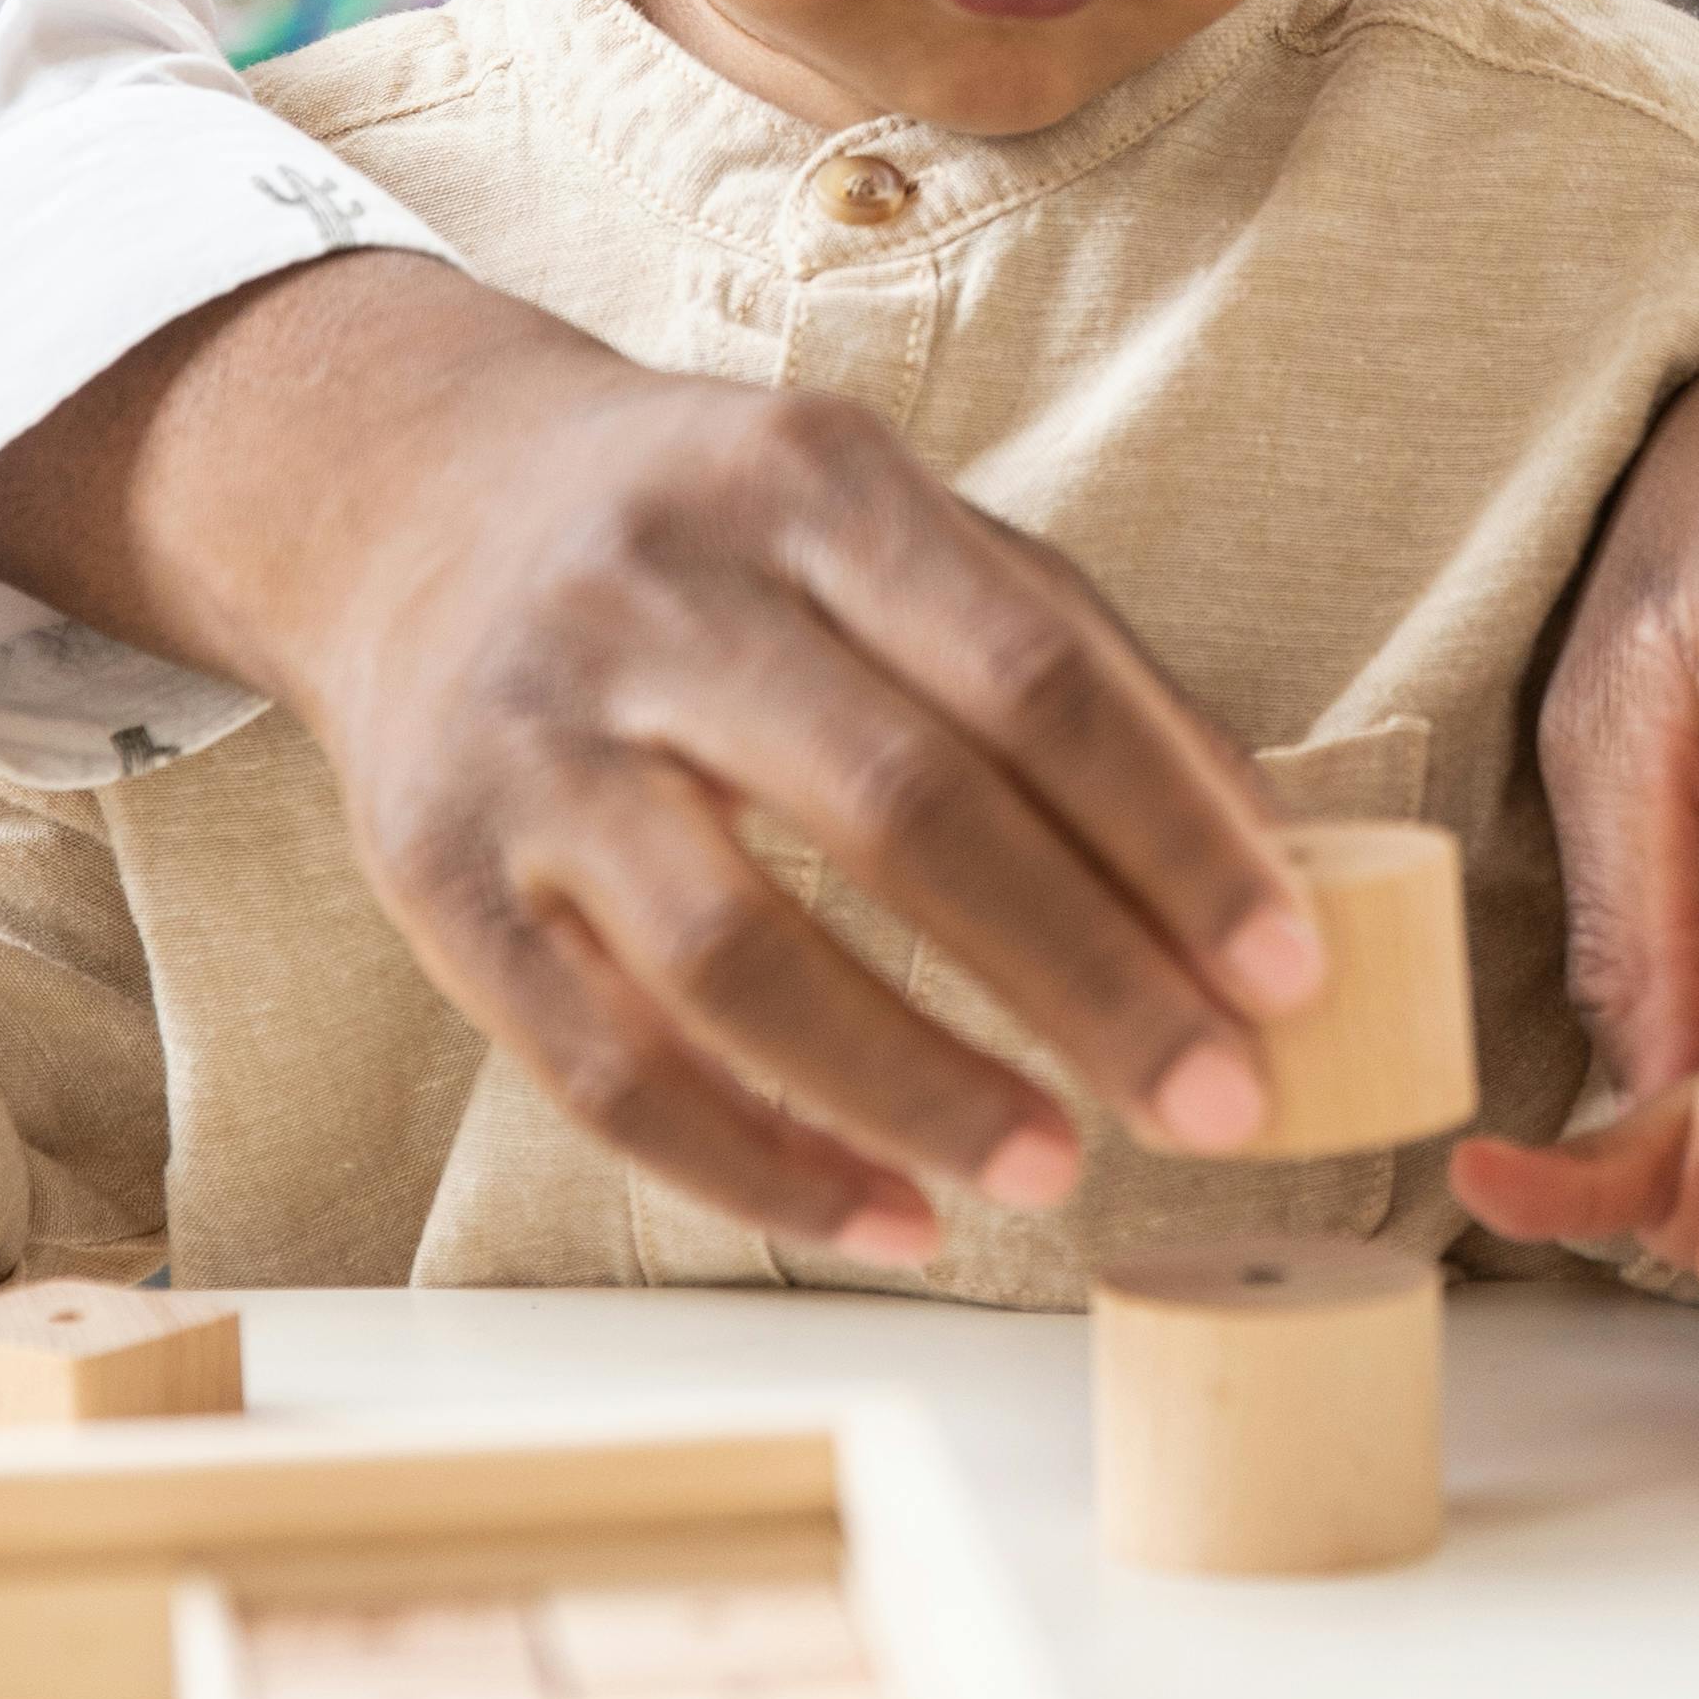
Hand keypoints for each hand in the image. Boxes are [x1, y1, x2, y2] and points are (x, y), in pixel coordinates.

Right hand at [0, 252, 1322, 1258]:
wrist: (412, 497)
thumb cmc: (720, 534)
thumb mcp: (888, 523)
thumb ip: (1074, 661)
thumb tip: (1265, 853)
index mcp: (808, 480)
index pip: (1027, 673)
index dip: (1170, 833)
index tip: (1286, 973)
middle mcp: (657, 595)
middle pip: (900, 812)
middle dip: (1086, 979)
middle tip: (1218, 1105)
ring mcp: (532, 740)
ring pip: (736, 957)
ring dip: (919, 1088)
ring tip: (1055, 1171)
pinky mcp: (439, 878)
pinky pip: (605, 1068)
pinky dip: (761, 1168)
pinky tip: (892, 1218)